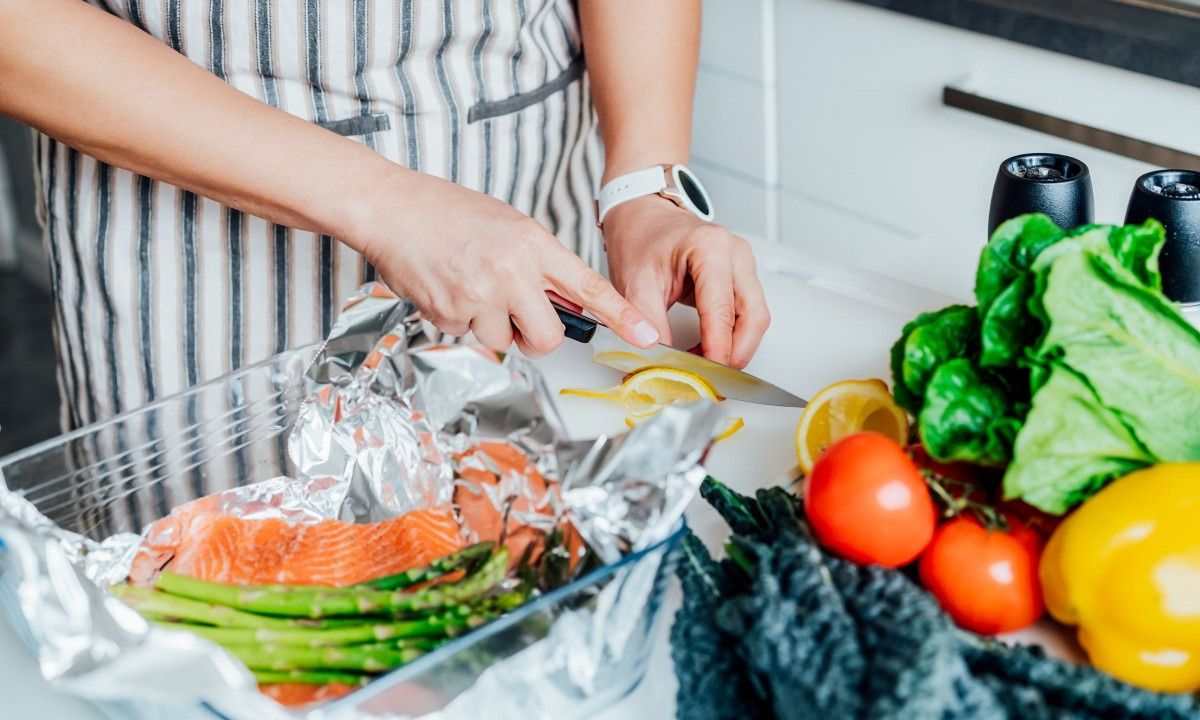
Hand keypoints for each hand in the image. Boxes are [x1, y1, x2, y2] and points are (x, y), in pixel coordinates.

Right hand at [355, 171, 659, 356]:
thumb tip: (563, 303)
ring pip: (503, 341)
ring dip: (490, 326)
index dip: (622, 316)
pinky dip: (459, 320)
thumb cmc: (448, 213)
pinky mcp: (449, 313)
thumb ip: (540, 264)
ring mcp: (479, 295)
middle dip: (535, 338)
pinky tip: (447, 287)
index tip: (647, 336)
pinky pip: (467, 335)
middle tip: (517, 318)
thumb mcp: (509, 226)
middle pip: (548, 337)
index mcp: (533, 244)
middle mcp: (511, 272)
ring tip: (469, 287)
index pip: (589, 287)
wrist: (391, 208)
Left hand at [602, 196, 769, 367]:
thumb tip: (661, 360)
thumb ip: (648, 324)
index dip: (718, 347)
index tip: (707, 371)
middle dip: (735, 352)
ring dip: (735, 346)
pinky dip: (731, 335)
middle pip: (753, 316)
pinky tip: (709, 348)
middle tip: (711, 375)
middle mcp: (735, 253)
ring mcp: (742, 263)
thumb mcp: (634, 284)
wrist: (642, 217)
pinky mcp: (740, 276)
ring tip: (704, 363)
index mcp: (710, 247)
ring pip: (755, 317)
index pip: (722, 309)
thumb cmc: (639, 239)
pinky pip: (746, 313)